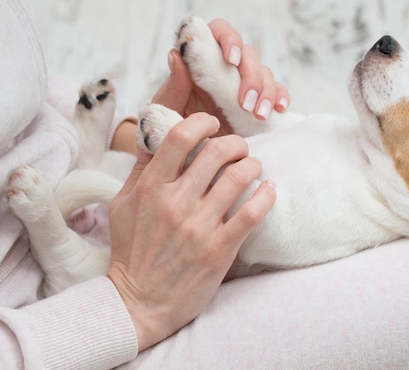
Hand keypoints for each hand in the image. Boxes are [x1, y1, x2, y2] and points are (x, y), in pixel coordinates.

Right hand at [106, 112, 275, 350]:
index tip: (212, 125)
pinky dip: (266, 196)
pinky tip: (268, 191)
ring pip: (239, 177)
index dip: (202, 122)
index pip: (180, 137)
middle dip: (236, 143)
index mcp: (149, 188)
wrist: (138, 304)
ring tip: (253, 169)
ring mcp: (198, 227)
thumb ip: (140, 168)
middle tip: (239, 150)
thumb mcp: (122, 204)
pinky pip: (252, 213)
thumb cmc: (132, 252)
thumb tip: (154, 131)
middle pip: (217, 152)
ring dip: (252, 166)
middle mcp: (174, 203)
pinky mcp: (219, 249)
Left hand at [152, 18, 289, 131]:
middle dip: (251, 77)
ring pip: (265, 73)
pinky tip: (279, 109)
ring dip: (266, 92)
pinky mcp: (258, 101)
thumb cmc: (171, 126)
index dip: (229, 39)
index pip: (219, 32)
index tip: (231, 59)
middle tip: (245, 104)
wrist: (186, 153)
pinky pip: (278, 92)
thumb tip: (176, 55)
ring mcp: (244, 83)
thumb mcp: (167, 108)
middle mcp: (226, 66)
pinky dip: (281, 98)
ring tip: (259, 115)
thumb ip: (173, 85)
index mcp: (202, 59)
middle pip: (248, 54)